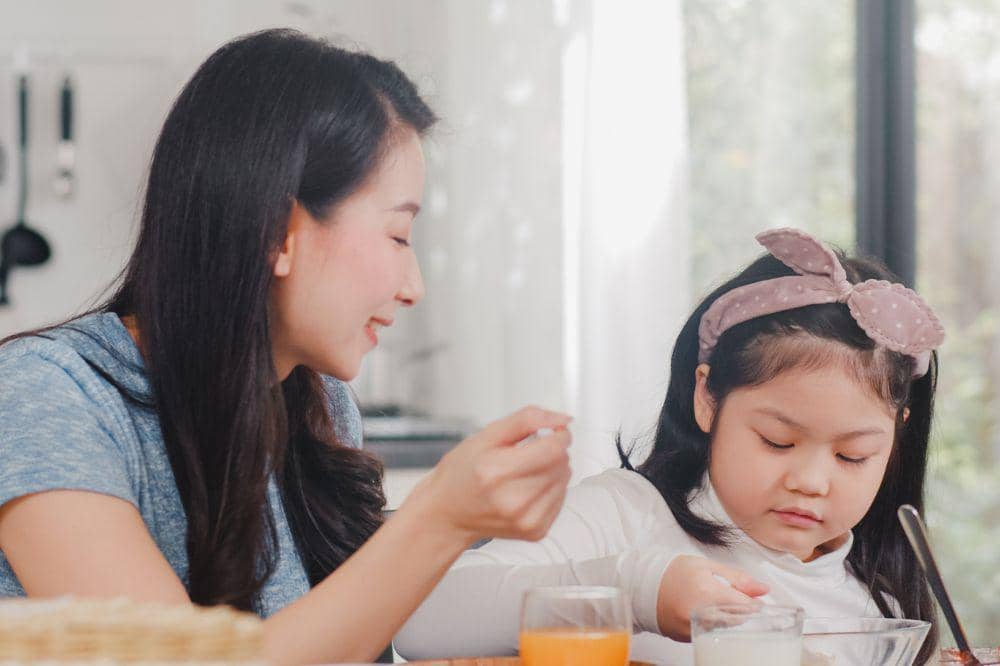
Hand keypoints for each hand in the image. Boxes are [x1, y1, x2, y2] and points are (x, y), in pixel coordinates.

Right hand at [405, 406, 571, 546]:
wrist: (448, 513)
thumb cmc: (462, 474)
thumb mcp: (485, 436)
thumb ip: (526, 420)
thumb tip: (561, 419)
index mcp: (496, 472)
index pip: (553, 449)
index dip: (559, 435)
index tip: (552, 432)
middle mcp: (513, 501)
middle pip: (561, 464)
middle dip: (551, 452)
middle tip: (525, 455)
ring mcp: (526, 520)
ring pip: (565, 480)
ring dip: (552, 471)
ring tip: (524, 473)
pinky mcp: (536, 531)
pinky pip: (561, 499)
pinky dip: (550, 489)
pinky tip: (528, 488)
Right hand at [656, 555, 768, 640]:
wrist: (642, 585)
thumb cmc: (673, 572)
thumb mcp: (706, 566)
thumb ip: (737, 579)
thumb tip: (763, 590)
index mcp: (708, 593)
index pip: (746, 606)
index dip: (753, 602)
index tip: (753, 599)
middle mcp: (701, 615)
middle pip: (737, 621)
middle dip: (739, 611)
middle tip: (728, 598)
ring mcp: (693, 629)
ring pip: (724, 630)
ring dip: (726, 619)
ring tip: (712, 603)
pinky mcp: (687, 638)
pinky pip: (710, 635)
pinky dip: (712, 625)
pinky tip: (702, 612)